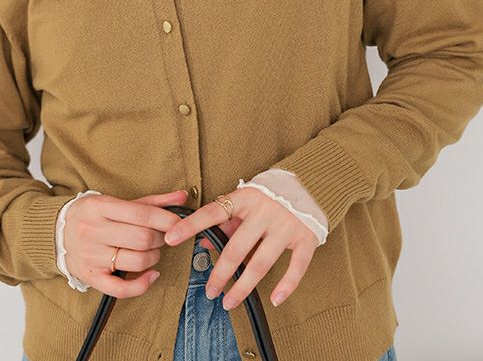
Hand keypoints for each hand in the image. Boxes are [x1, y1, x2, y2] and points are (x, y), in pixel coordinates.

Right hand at [64, 189, 188, 297]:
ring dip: (153, 257)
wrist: (56, 232)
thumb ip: (152, 201)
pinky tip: (151, 275)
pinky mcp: (90, 277)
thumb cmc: (93, 214)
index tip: (179, 224)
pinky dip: (141, 285)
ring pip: (135, 261)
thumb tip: (182, 197)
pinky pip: (120, 288)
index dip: (166, 220)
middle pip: (141, 238)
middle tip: (161, 237)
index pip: (142, 214)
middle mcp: (93, 231)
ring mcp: (91, 256)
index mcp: (101, 207)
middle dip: (160, 239)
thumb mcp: (118, 202)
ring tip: (152, 251)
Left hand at [164, 187, 318, 308]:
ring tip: (229, 301)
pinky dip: (286, 285)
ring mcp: (286, 224)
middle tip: (209, 290)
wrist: (312, 182)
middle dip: (220, 273)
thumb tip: (203, 244)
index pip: (213, 212)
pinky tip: (275, 299)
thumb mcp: (247, 200)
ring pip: (261, 262)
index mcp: (247, 198)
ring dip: (243, 286)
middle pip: (236, 248)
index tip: (170, 238)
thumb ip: (226, 222)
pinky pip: (296, 266)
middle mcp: (265, 211)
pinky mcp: (306, 237)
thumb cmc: (272, 194)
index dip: (191, 226)